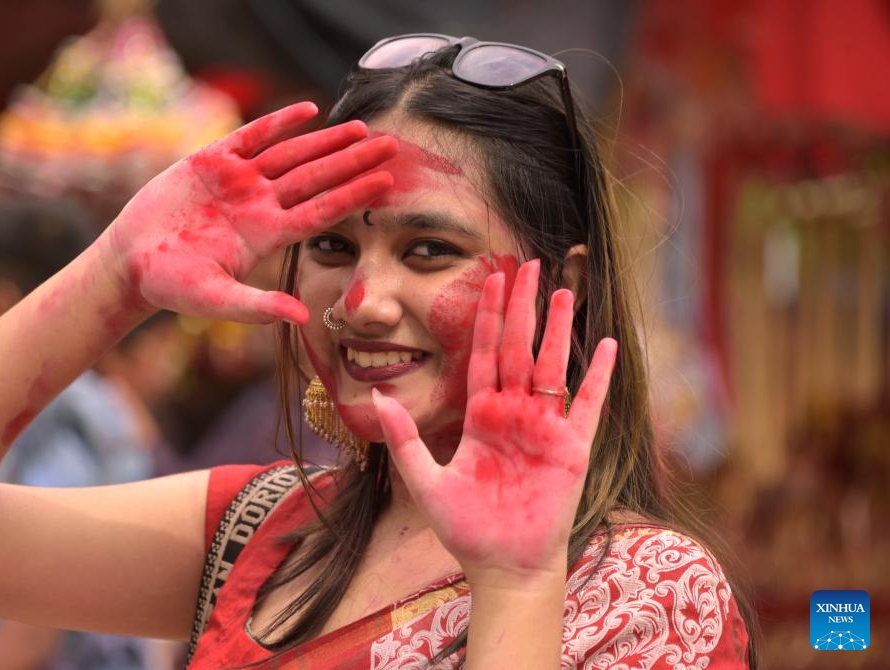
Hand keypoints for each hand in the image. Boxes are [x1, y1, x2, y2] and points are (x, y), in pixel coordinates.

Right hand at [104, 102, 396, 323]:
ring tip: (360, 129)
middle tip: (391, 145)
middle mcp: (260, 205)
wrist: (132, 261)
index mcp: (267, 235)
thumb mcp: (216, 300)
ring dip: (325, 141)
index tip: (387, 183)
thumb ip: (257, 307)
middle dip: (353, 161)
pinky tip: (307, 110)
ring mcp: (238, 181)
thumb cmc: (174, 286)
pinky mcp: (211, 160)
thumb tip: (302, 317)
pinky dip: (278, 122)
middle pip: (317, 178)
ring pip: (291, 154)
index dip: (354, 196)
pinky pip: (251, 136)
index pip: (321, 212)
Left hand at [372, 259, 617, 584]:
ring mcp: (544, 428)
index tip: (490, 278)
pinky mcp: (571, 448)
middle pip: (517, 347)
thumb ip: (404, 439)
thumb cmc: (466, 529)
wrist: (504, 566)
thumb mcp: (426, 481)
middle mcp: (513, 413)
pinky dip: (597, 375)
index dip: (486, 316)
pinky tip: (605, 343)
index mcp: (481, 416)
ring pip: (551, 366)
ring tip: (562, 290)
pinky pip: (588, 404)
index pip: (483, 353)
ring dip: (557, 328)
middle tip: (527, 264)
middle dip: (522, 306)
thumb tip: (377, 395)